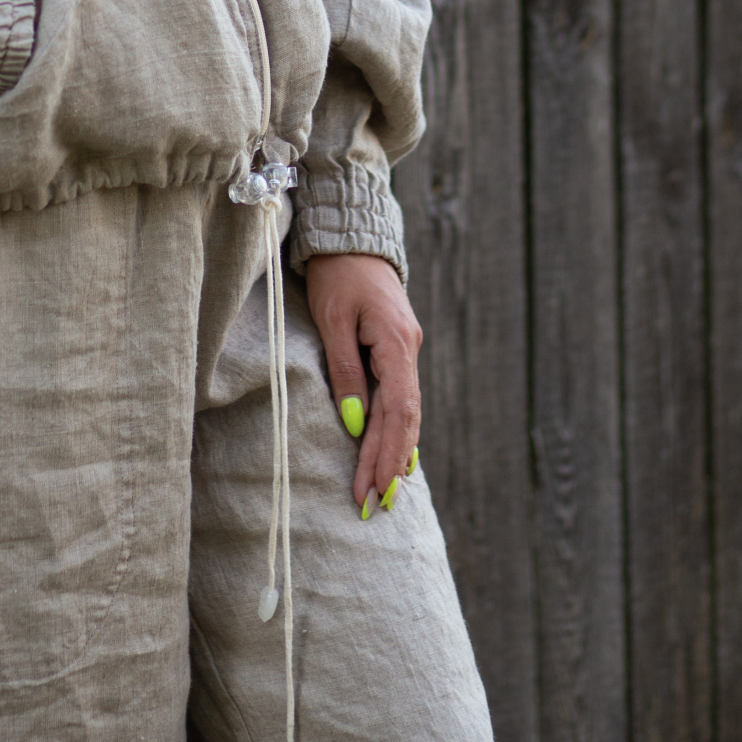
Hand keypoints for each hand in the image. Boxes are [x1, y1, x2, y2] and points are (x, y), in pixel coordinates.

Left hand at [304, 252, 421, 508]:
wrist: (350, 235)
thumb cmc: (336, 273)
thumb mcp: (332, 318)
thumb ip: (346, 369)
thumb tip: (356, 423)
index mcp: (396, 343)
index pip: (397, 411)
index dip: (385, 453)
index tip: (371, 488)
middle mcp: (408, 349)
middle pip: (404, 418)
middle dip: (389, 464)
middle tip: (375, 505)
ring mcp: (404, 349)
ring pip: (405, 411)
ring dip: (394, 452)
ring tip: (384, 492)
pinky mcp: (394, 348)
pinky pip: (399, 397)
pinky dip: (396, 429)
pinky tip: (395, 456)